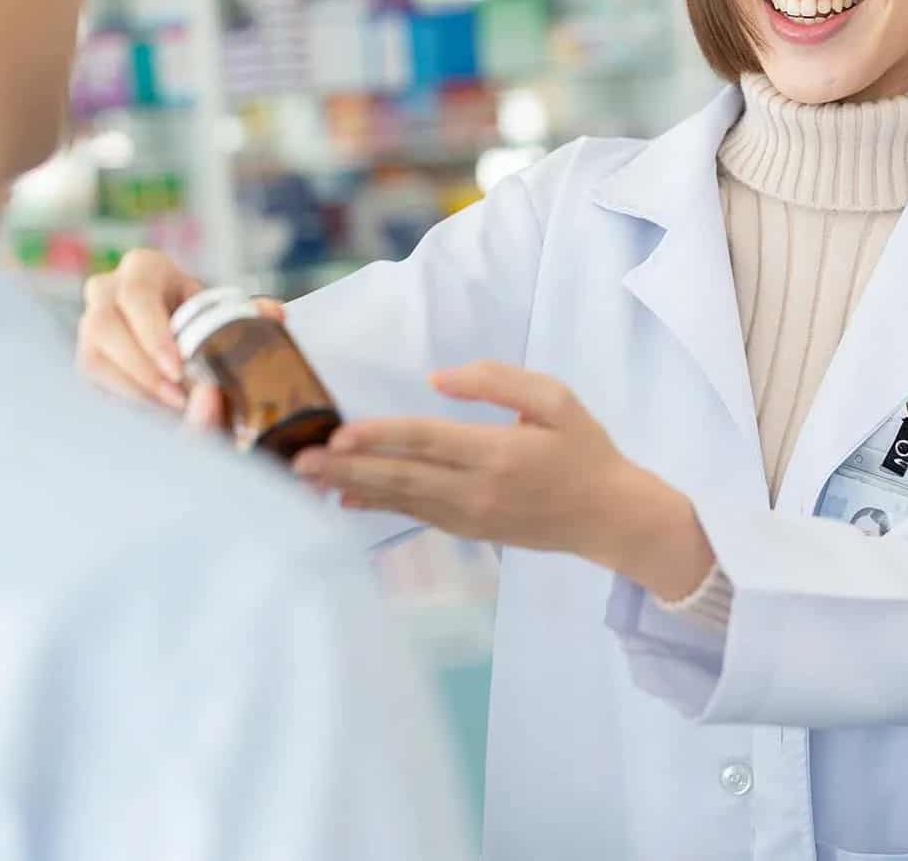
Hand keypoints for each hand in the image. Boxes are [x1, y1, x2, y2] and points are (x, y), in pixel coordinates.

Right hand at [75, 249, 278, 428]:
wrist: (175, 329)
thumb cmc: (202, 315)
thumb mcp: (223, 309)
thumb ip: (248, 313)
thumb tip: (273, 314)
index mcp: (143, 268)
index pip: (137, 296)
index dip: (152, 334)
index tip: (176, 370)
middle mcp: (106, 290)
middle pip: (104, 326)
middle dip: (140, 368)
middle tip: (175, 398)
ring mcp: (88, 323)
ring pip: (92, 357)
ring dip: (130, 388)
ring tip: (169, 409)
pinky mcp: (86, 356)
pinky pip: (92, 381)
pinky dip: (122, 399)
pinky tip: (152, 413)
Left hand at [292, 361, 716, 600]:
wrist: (609, 516)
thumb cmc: (585, 450)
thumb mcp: (557, 401)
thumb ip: (500, 382)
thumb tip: (440, 378)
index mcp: (499, 452)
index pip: (429, 440)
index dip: (381, 436)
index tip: (340, 432)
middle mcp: (477, 489)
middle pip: (401, 476)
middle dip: (346, 468)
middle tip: (298, 461)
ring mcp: (469, 515)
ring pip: (400, 499)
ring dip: (351, 486)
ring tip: (306, 477)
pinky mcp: (467, 529)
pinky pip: (413, 514)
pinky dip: (376, 504)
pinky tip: (344, 496)